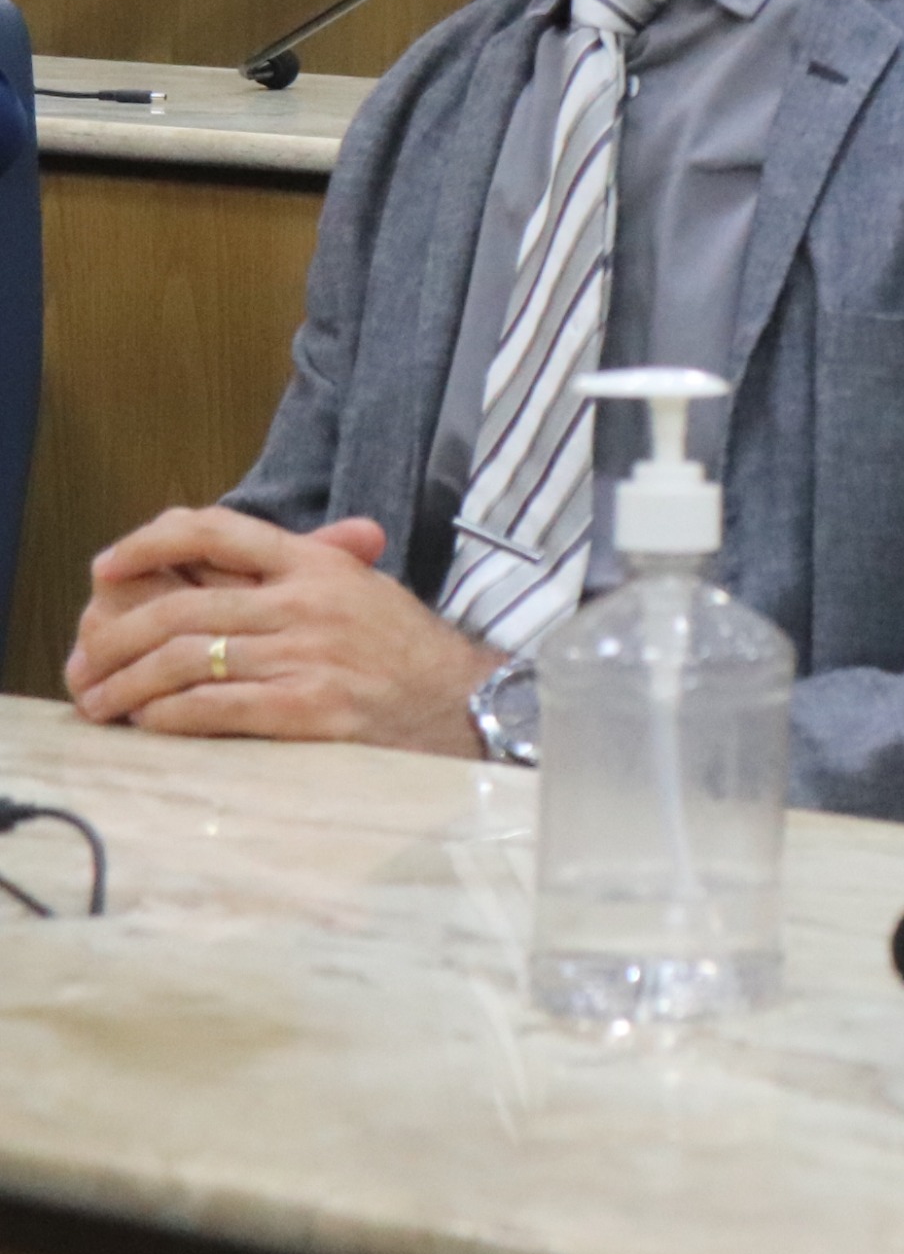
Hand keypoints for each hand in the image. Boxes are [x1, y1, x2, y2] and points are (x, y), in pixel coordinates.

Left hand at [67, 508, 496, 754]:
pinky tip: (151, 723)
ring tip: (102, 701)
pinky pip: (217, 707)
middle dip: (117, 635)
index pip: (218, 531)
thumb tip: (226, 553)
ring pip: (188, 659)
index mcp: (316, 565)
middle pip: (182, 607)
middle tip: (85, 659)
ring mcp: (308, 655)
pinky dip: (170, 715)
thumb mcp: (363, 588)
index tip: (107, 566)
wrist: (469, 705)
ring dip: (129, 684)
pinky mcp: (309, 709)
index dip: (150, 542)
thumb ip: (302, 567)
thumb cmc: (411, 653)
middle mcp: (307, 603)